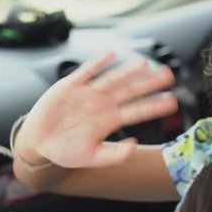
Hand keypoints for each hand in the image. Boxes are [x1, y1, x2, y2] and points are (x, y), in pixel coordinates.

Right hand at [18, 52, 177, 168]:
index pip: (137, 111)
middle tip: (169, 75)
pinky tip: (111, 54)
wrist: (38, 143)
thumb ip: (113, 155)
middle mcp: (102, 104)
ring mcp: (87, 93)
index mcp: (109, 120)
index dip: (154, 106)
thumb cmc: (65, 151)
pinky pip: (86, 71)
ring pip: (112, 79)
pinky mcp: (70, 86)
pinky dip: (97, 63)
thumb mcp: (91, 158)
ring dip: (128, 71)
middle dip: (149, 83)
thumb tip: (134, 146)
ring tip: (145, 63)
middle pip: (130, 90)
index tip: (173, 101)